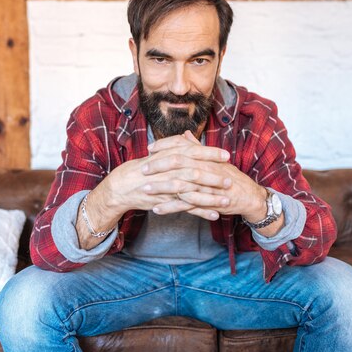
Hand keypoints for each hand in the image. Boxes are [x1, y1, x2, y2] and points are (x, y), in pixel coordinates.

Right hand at [101, 131, 231, 219]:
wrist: (121, 186)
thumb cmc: (142, 169)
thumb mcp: (159, 155)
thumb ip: (176, 147)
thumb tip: (189, 137)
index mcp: (168, 156)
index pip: (192, 152)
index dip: (210, 153)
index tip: (226, 155)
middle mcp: (168, 170)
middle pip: (195, 171)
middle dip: (214, 176)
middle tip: (231, 179)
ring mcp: (166, 187)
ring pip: (192, 191)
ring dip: (210, 196)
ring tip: (226, 200)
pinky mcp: (165, 202)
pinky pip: (185, 208)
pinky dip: (200, 212)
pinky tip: (214, 214)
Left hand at [143, 131, 267, 221]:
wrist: (249, 196)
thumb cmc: (231, 177)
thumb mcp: (215, 160)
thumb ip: (198, 148)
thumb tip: (185, 134)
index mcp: (206, 157)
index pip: (183, 147)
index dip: (165, 146)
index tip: (150, 148)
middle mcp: (205, 169)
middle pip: (178, 164)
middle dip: (158, 166)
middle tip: (142, 168)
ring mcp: (206, 186)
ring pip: (180, 185)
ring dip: (160, 188)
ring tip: (144, 190)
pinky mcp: (207, 203)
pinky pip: (185, 205)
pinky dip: (170, 207)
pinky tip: (156, 209)